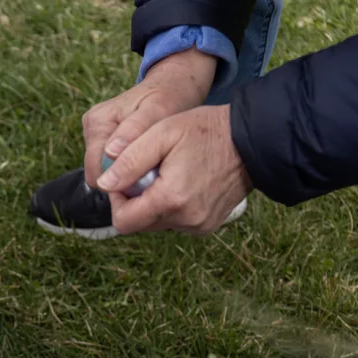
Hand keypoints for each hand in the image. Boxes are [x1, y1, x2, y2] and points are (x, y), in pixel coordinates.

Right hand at [82, 48, 217, 187]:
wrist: (172, 84)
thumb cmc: (169, 97)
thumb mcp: (158, 111)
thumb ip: (135, 130)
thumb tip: (110, 152)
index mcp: (97, 122)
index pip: (96, 171)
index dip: (121, 180)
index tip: (148, 173)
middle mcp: (90, 127)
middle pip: (98, 173)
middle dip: (123, 176)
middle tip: (151, 167)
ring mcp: (93, 133)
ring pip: (103, 171)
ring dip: (125, 171)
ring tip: (150, 158)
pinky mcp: (101, 138)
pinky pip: (109, 164)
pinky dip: (126, 165)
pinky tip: (143, 154)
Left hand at [98, 105, 251, 235]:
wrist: (254, 139)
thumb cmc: (207, 130)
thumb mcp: (162, 134)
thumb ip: (129, 160)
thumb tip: (103, 183)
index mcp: (171, 200)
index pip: (123, 222)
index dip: (116, 201)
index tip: (124, 179)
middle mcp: (186, 220)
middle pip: (139, 223)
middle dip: (135, 200)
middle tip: (150, 171)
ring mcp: (199, 225)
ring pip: (157, 223)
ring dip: (153, 204)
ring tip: (170, 174)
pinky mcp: (208, 225)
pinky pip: (176, 222)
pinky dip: (172, 206)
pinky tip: (184, 182)